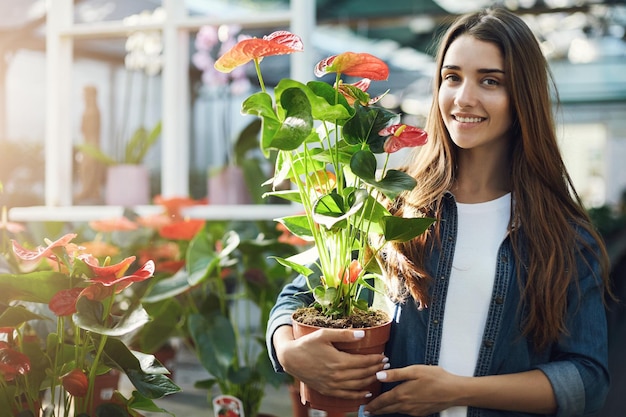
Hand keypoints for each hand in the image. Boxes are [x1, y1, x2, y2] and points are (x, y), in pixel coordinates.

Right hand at [273, 325, 388, 400]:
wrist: (290, 358)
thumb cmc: (307, 344)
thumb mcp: (324, 334)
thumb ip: (344, 334)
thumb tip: (363, 334)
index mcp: (338, 361)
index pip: (363, 362)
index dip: (375, 360)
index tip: (384, 357)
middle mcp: (337, 375)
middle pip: (363, 374)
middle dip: (376, 369)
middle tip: (387, 365)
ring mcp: (332, 385)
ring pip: (357, 385)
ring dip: (371, 380)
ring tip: (380, 375)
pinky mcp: (327, 390)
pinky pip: (347, 395)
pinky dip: (358, 395)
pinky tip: (367, 393)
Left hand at [363, 365, 461, 415]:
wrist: (454, 391)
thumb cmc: (436, 378)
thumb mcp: (414, 370)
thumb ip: (395, 374)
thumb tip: (378, 375)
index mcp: (402, 393)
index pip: (383, 401)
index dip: (373, 404)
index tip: (365, 407)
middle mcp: (406, 405)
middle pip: (387, 408)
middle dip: (377, 410)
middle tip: (368, 411)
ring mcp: (414, 410)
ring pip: (396, 411)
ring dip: (386, 410)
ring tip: (379, 409)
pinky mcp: (421, 412)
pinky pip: (405, 412)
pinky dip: (397, 410)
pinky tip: (397, 407)